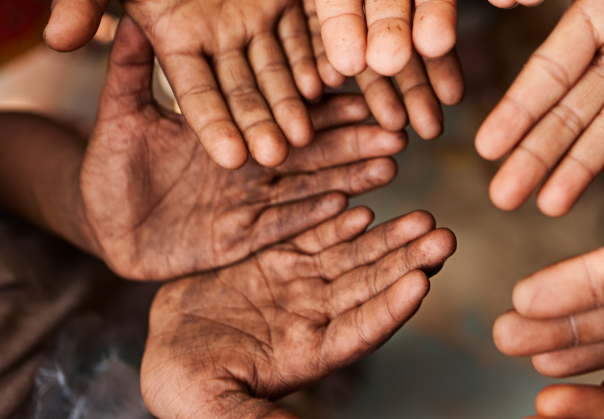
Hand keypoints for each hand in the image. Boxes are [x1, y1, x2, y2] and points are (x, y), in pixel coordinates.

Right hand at [44, 0, 319, 168]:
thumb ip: (83, 0)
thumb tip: (54, 39)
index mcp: (177, 44)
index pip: (196, 93)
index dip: (213, 126)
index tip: (231, 159)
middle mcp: (219, 44)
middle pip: (243, 91)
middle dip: (259, 124)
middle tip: (278, 157)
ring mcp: (254, 25)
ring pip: (277, 70)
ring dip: (291, 102)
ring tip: (308, 133)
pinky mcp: (284, 1)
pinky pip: (303, 34)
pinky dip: (315, 57)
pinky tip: (331, 83)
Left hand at [79, 16, 407, 280]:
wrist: (97, 225)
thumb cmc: (104, 166)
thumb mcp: (119, 115)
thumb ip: (133, 70)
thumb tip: (138, 12)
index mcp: (231, 121)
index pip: (282, 102)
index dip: (320, 94)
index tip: (358, 81)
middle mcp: (250, 157)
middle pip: (309, 142)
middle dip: (354, 136)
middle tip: (397, 127)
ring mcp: (249, 198)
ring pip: (307, 182)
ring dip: (349, 174)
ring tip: (389, 163)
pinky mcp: (242, 237)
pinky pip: (283, 226)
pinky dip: (316, 217)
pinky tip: (352, 208)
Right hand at [141, 209, 455, 418]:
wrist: (159, 346)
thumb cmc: (181, 385)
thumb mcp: (211, 404)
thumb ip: (252, 418)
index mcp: (309, 354)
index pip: (361, 331)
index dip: (390, 309)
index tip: (420, 284)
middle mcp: (315, 318)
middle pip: (372, 287)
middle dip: (408, 262)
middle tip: (444, 238)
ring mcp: (301, 286)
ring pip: (355, 257)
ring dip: (390, 239)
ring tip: (424, 219)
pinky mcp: (280, 259)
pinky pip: (318, 236)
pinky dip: (342, 222)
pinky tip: (366, 205)